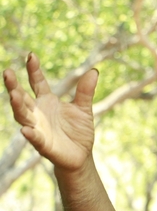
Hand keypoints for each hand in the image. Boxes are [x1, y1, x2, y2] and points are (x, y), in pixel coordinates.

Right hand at [3, 53, 98, 171]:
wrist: (82, 155)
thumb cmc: (78, 131)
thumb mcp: (84, 109)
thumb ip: (85, 91)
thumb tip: (94, 71)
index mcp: (47, 102)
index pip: (37, 83)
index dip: (33, 70)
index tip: (31, 55)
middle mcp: (38, 113)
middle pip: (22, 97)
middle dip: (14, 86)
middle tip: (7, 72)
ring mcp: (38, 128)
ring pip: (23, 116)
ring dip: (17, 106)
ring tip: (14, 95)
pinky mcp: (43, 145)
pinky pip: (35, 139)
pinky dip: (30, 134)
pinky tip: (26, 130)